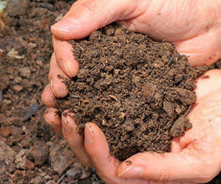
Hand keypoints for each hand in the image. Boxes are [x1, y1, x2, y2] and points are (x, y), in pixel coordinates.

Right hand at [42, 0, 220, 106]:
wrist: (209, 24)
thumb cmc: (172, 3)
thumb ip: (95, 11)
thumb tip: (57, 29)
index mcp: (91, 19)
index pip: (64, 38)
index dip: (62, 55)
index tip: (71, 71)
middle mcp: (96, 43)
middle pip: (66, 62)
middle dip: (59, 78)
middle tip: (61, 94)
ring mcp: (109, 64)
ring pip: (81, 80)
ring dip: (69, 95)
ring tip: (61, 111)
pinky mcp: (125, 82)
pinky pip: (104, 94)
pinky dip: (92, 105)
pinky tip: (85, 117)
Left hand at [45, 70, 220, 182]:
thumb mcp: (203, 158)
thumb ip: (166, 170)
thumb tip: (126, 171)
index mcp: (147, 171)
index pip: (112, 172)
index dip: (96, 153)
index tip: (90, 127)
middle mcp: (132, 152)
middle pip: (92, 155)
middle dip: (73, 137)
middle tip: (63, 114)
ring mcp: (127, 130)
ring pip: (89, 132)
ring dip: (70, 120)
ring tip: (56, 103)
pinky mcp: (124, 107)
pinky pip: (97, 106)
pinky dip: (82, 99)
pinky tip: (72, 87)